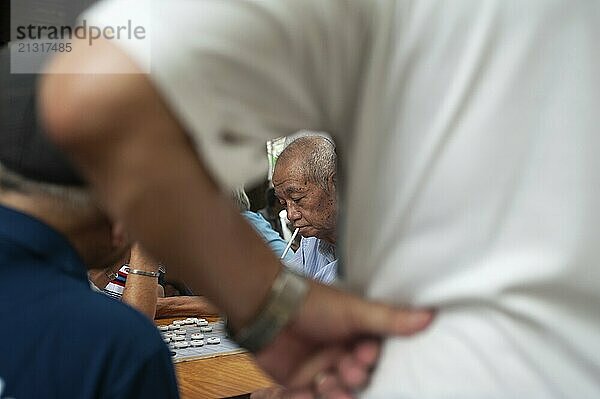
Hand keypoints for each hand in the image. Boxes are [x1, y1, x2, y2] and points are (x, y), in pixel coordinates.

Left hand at [254, 282, 432, 397]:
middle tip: (345, 367)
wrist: (267, 308)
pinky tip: (306, 391)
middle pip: (358, 378)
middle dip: (354, 376)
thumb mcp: (354, 311)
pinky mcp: (300, 384)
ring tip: (326, 383)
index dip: (370, 359)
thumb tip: (430, 315)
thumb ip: (389, 319)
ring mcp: (321, 369)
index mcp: (357, 336)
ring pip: (338, 392)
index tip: (363, 354)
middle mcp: (341, 353)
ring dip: (335, 392)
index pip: (375, 356)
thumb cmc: (312, 303)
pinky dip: (309, 398)